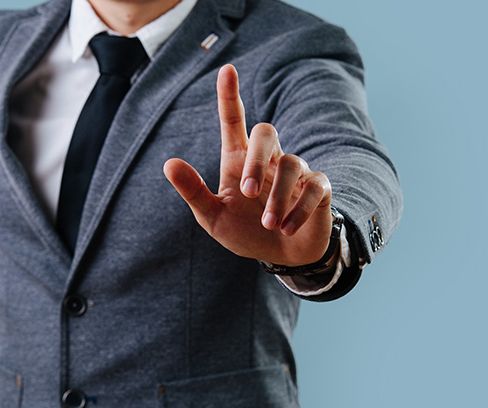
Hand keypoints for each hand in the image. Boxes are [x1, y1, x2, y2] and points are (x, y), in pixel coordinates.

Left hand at [164, 64, 333, 266]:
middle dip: (257, 160)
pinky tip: (286, 228)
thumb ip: (194, 192)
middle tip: (248, 193)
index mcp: (239, 160)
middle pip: (266, 132)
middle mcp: (268, 159)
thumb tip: (168, 164)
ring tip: (269, 224)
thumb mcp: (213, 217)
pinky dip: (299, 209)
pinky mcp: (319, 188)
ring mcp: (296, 172)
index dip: (229, 96)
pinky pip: (314, 186)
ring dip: (277, 197)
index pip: (234, 121)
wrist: (283, 257)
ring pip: (291, 162)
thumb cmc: (245, 232)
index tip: (227, 70)